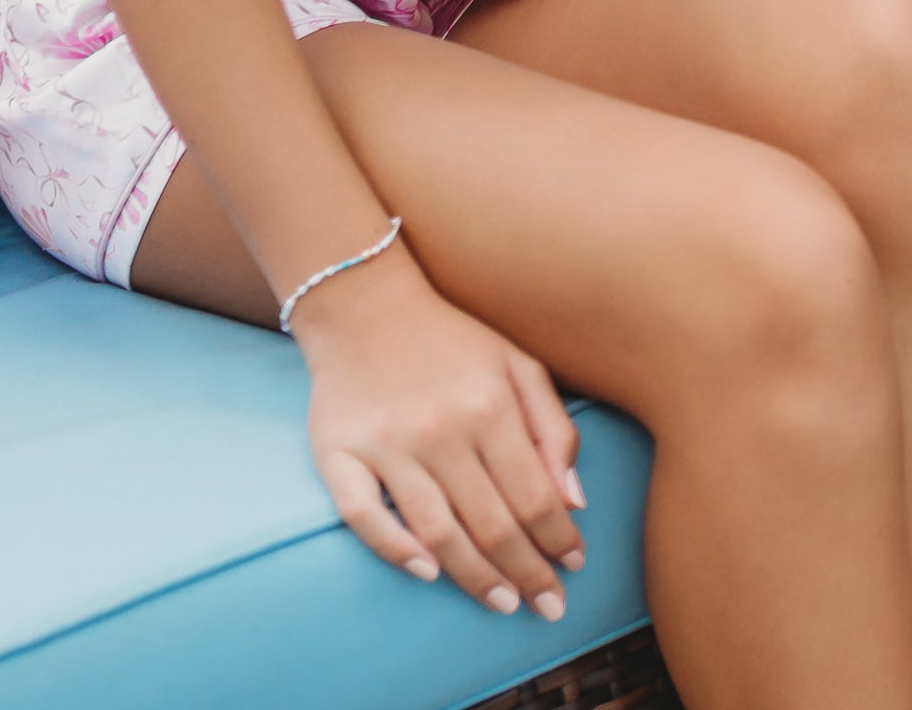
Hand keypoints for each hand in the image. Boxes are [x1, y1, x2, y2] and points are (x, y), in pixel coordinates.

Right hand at [288, 245, 587, 618]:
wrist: (364, 305)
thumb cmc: (452, 341)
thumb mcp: (517, 365)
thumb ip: (553, 428)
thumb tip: (574, 500)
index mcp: (490, 406)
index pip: (535, 495)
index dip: (558, 539)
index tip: (574, 568)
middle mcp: (441, 429)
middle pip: (492, 522)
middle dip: (527, 572)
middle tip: (548, 606)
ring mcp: (386, 444)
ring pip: (437, 531)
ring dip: (475, 577)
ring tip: (503, 604)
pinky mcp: (337, 453)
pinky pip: (362, 516)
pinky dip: (394, 549)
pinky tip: (426, 572)